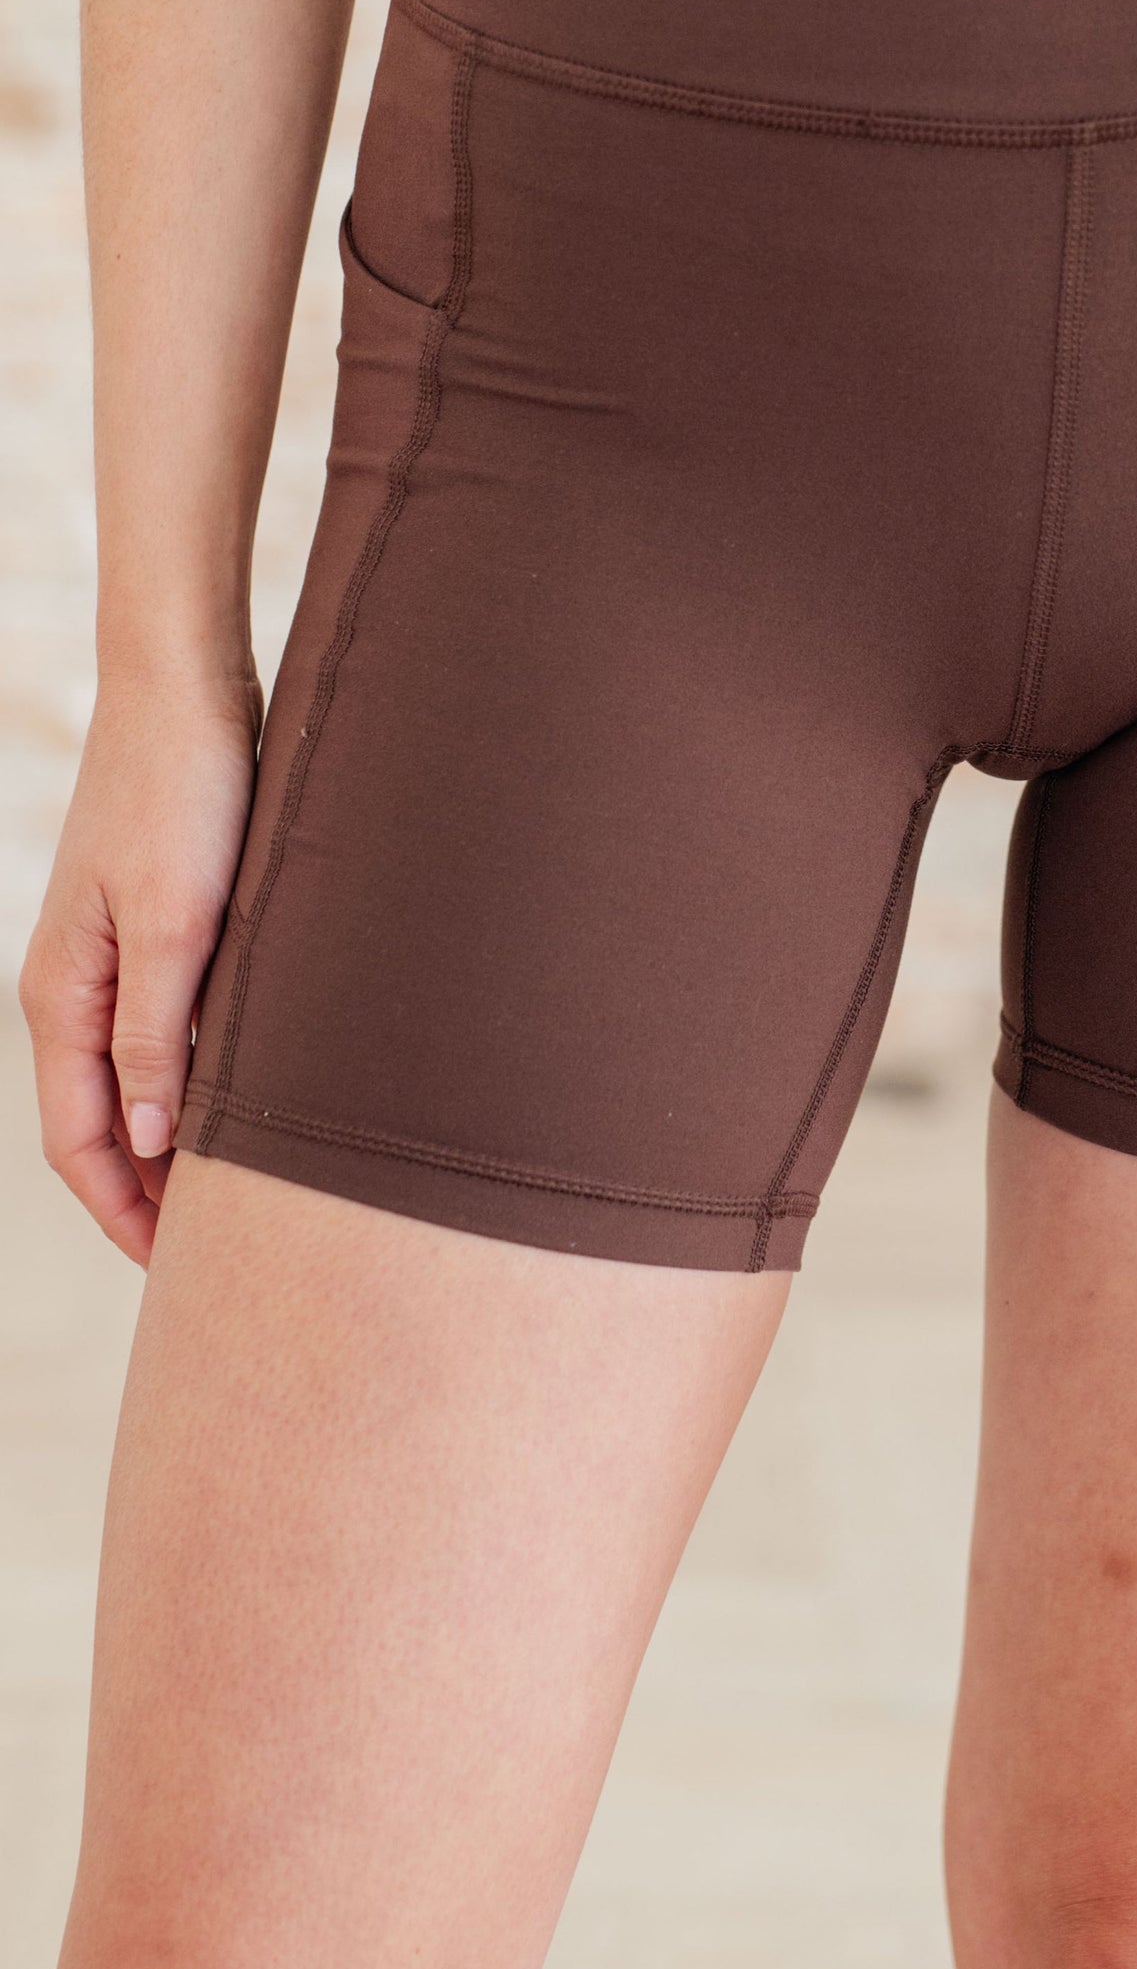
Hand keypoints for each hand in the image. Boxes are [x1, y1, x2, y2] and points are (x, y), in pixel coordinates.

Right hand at [18, 671, 258, 1263]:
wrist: (187, 691)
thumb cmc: (183, 796)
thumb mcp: (177, 926)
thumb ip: (157, 1037)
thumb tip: (143, 1145)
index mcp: (62, 997)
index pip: (80, 1143)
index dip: (127, 1215)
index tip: (180, 1276)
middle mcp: (75, 990)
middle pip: (99, 1128)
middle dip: (146, 1199)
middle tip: (218, 1262)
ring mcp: (110, 963)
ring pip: (131, 1087)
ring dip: (171, 1147)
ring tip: (240, 1205)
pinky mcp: (152, 935)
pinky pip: (158, 1041)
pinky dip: (189, 1091)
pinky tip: (243, 1112)